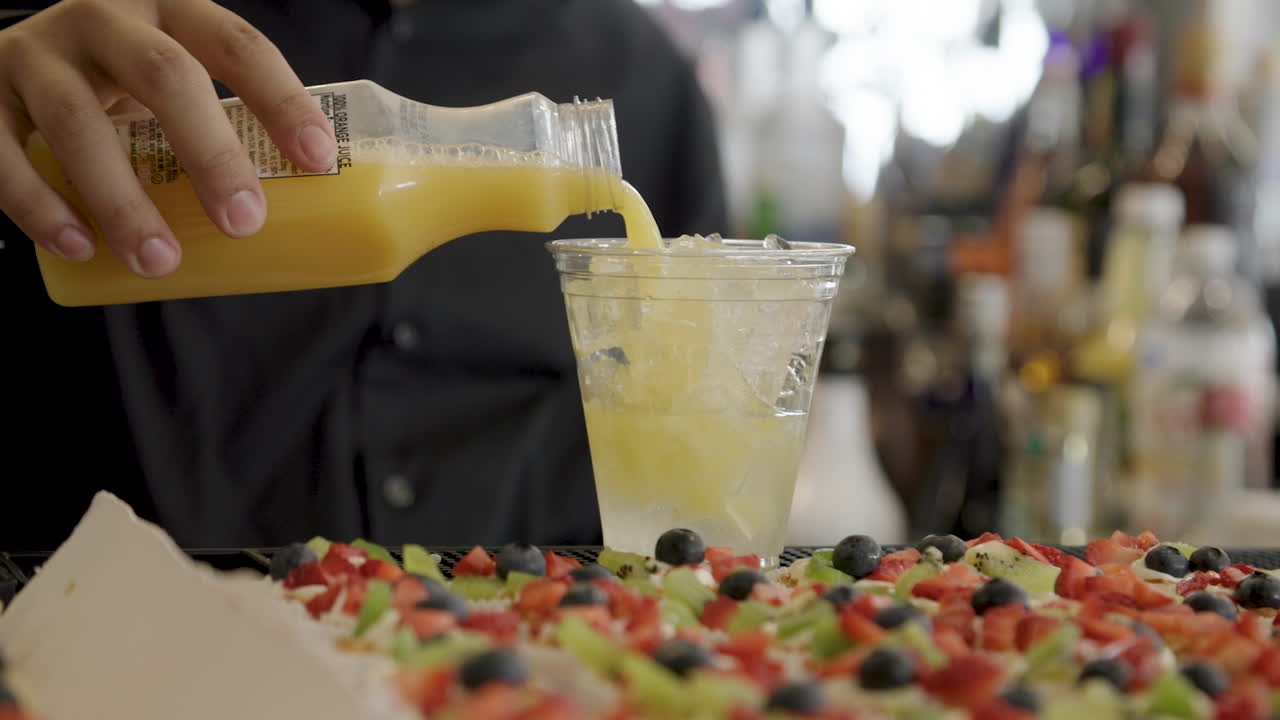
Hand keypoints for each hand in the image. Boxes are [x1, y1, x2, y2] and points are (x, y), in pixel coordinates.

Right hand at [0, 0, 336, 276]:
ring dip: (123, 199)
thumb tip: (295, 223)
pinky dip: (39, 206)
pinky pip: (1, 151)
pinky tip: (79, 246)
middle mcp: (102, 18)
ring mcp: (36, 52)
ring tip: (159, 258)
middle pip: (164, 75)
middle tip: (243, 222)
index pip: (237, 44)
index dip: (281, 99)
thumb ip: (217, 127)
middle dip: (210, 154)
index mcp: (169, 10)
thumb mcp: (171, 88)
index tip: (317, 159)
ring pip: (78, 121)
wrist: (11, 67)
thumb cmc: (118, 89)